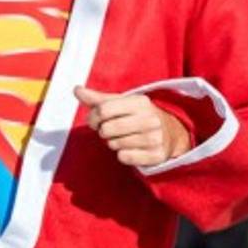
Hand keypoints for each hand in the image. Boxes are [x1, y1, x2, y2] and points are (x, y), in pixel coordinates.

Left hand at [74, 86, 189, 166]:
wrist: (171, 133)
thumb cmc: (138, 116)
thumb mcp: (122, 104)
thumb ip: (98, 99)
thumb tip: (76, 90)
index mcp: (140, 102)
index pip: (103, 110)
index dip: (93, 118)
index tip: (94, 121)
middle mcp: (150, 119)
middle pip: (107, 129)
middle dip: (103, 132)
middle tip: (110, 131)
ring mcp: (155, 138)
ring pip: (114, 144)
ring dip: (113, 143)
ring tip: (124, 138)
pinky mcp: (156, 155)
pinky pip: (124, 157)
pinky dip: (123, 154)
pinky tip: (132, 148)